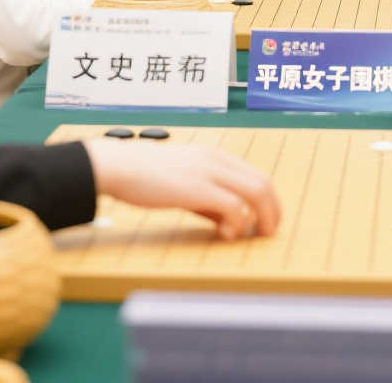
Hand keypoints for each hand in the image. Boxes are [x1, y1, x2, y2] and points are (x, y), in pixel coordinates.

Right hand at [84, 140, 280, 240]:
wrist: (118, 166)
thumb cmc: (145, 176)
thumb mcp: (183, 183)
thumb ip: (207, 199)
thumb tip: (227, 221)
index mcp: (214, 156)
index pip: (256, 175)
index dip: (268, 200)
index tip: (266, 220)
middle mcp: (217, 160)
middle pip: (263, 183)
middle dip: (273, 210)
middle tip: (269, 232)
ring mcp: (209, 172)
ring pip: (257, 192)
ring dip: (262, 217)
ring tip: (254, 235)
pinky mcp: (198, 188)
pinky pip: (234, 207)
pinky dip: (237, 224)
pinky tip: (225, 235)